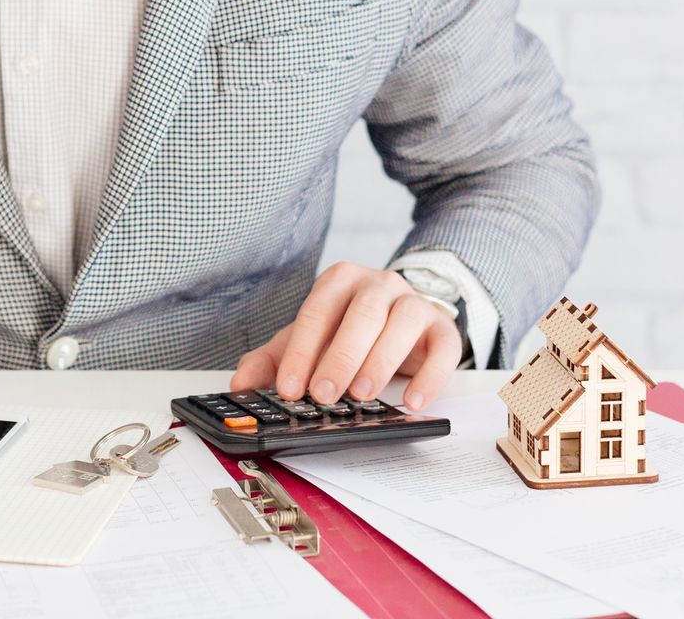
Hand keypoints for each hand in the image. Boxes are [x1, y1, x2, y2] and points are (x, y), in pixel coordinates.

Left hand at [229, 262, 461, 411]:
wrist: (404, 320)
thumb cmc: (350, 331)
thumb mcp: (309, 341)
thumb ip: (274, 360)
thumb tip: (240, 384)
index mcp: (339, 282)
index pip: (316, 312)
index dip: (301, 352)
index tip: (290, 389)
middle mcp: (378, 284)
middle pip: (361, 314)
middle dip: (340, 356)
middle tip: (324, 395)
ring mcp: (413, 303)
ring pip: (401, 323)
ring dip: (380, 361)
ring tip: (363, 396)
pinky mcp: (443, 328)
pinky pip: (443, 348)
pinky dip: (430, 376)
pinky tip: (412, 402)